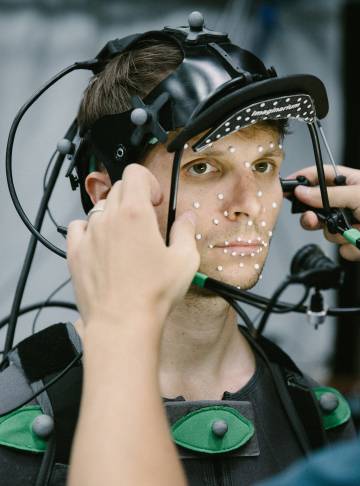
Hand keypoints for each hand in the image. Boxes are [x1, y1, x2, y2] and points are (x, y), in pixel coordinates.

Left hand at [67, 164, 199, 329]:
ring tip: (125, 236)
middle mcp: (108, 219)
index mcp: (135, 214)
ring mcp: (89, 235)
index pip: (135, 174)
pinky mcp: (75, 253)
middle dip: (134, 198)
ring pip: (99, 208)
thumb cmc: (153, 294)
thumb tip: (187, 218)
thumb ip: (186, 231)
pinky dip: (90, 228)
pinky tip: (101, 243)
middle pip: (118, 189)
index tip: (156, 199)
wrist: (122, 323)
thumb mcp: (184, 260)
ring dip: (114, 214)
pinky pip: (78, 227)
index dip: (149, 181)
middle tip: (146, 220)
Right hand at [286, 164, 359, 260]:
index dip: (302, 178)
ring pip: (327, 231)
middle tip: (312, 220)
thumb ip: (328, 195)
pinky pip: (341, 248)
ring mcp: (351, 224)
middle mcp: (348, 203)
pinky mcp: (355, 243)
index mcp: (350, 183)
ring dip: (339, 234)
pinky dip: (352, 247)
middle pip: (317, 207)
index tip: (287, 185)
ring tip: (356, 231)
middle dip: (314, 217)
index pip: (319, 175)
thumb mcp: (358, 196)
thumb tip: (302, 191)